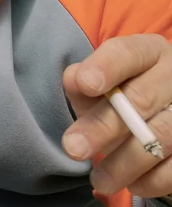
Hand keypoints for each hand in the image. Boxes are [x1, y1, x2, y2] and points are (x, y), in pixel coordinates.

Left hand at [62, 34, 171, 197]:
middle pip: (141, 99)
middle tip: (74, 148)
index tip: (85, 84)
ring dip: (125, 163)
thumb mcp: (102, 82)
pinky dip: (153, 179)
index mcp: (150, 53)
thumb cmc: (124, 94)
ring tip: (100, 179)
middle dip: (104, 127)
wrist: (162, 114)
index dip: (106, 67)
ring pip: (161, 135)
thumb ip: (83, 81)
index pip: (128, 53)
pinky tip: (134, 183)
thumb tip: (76, 81)